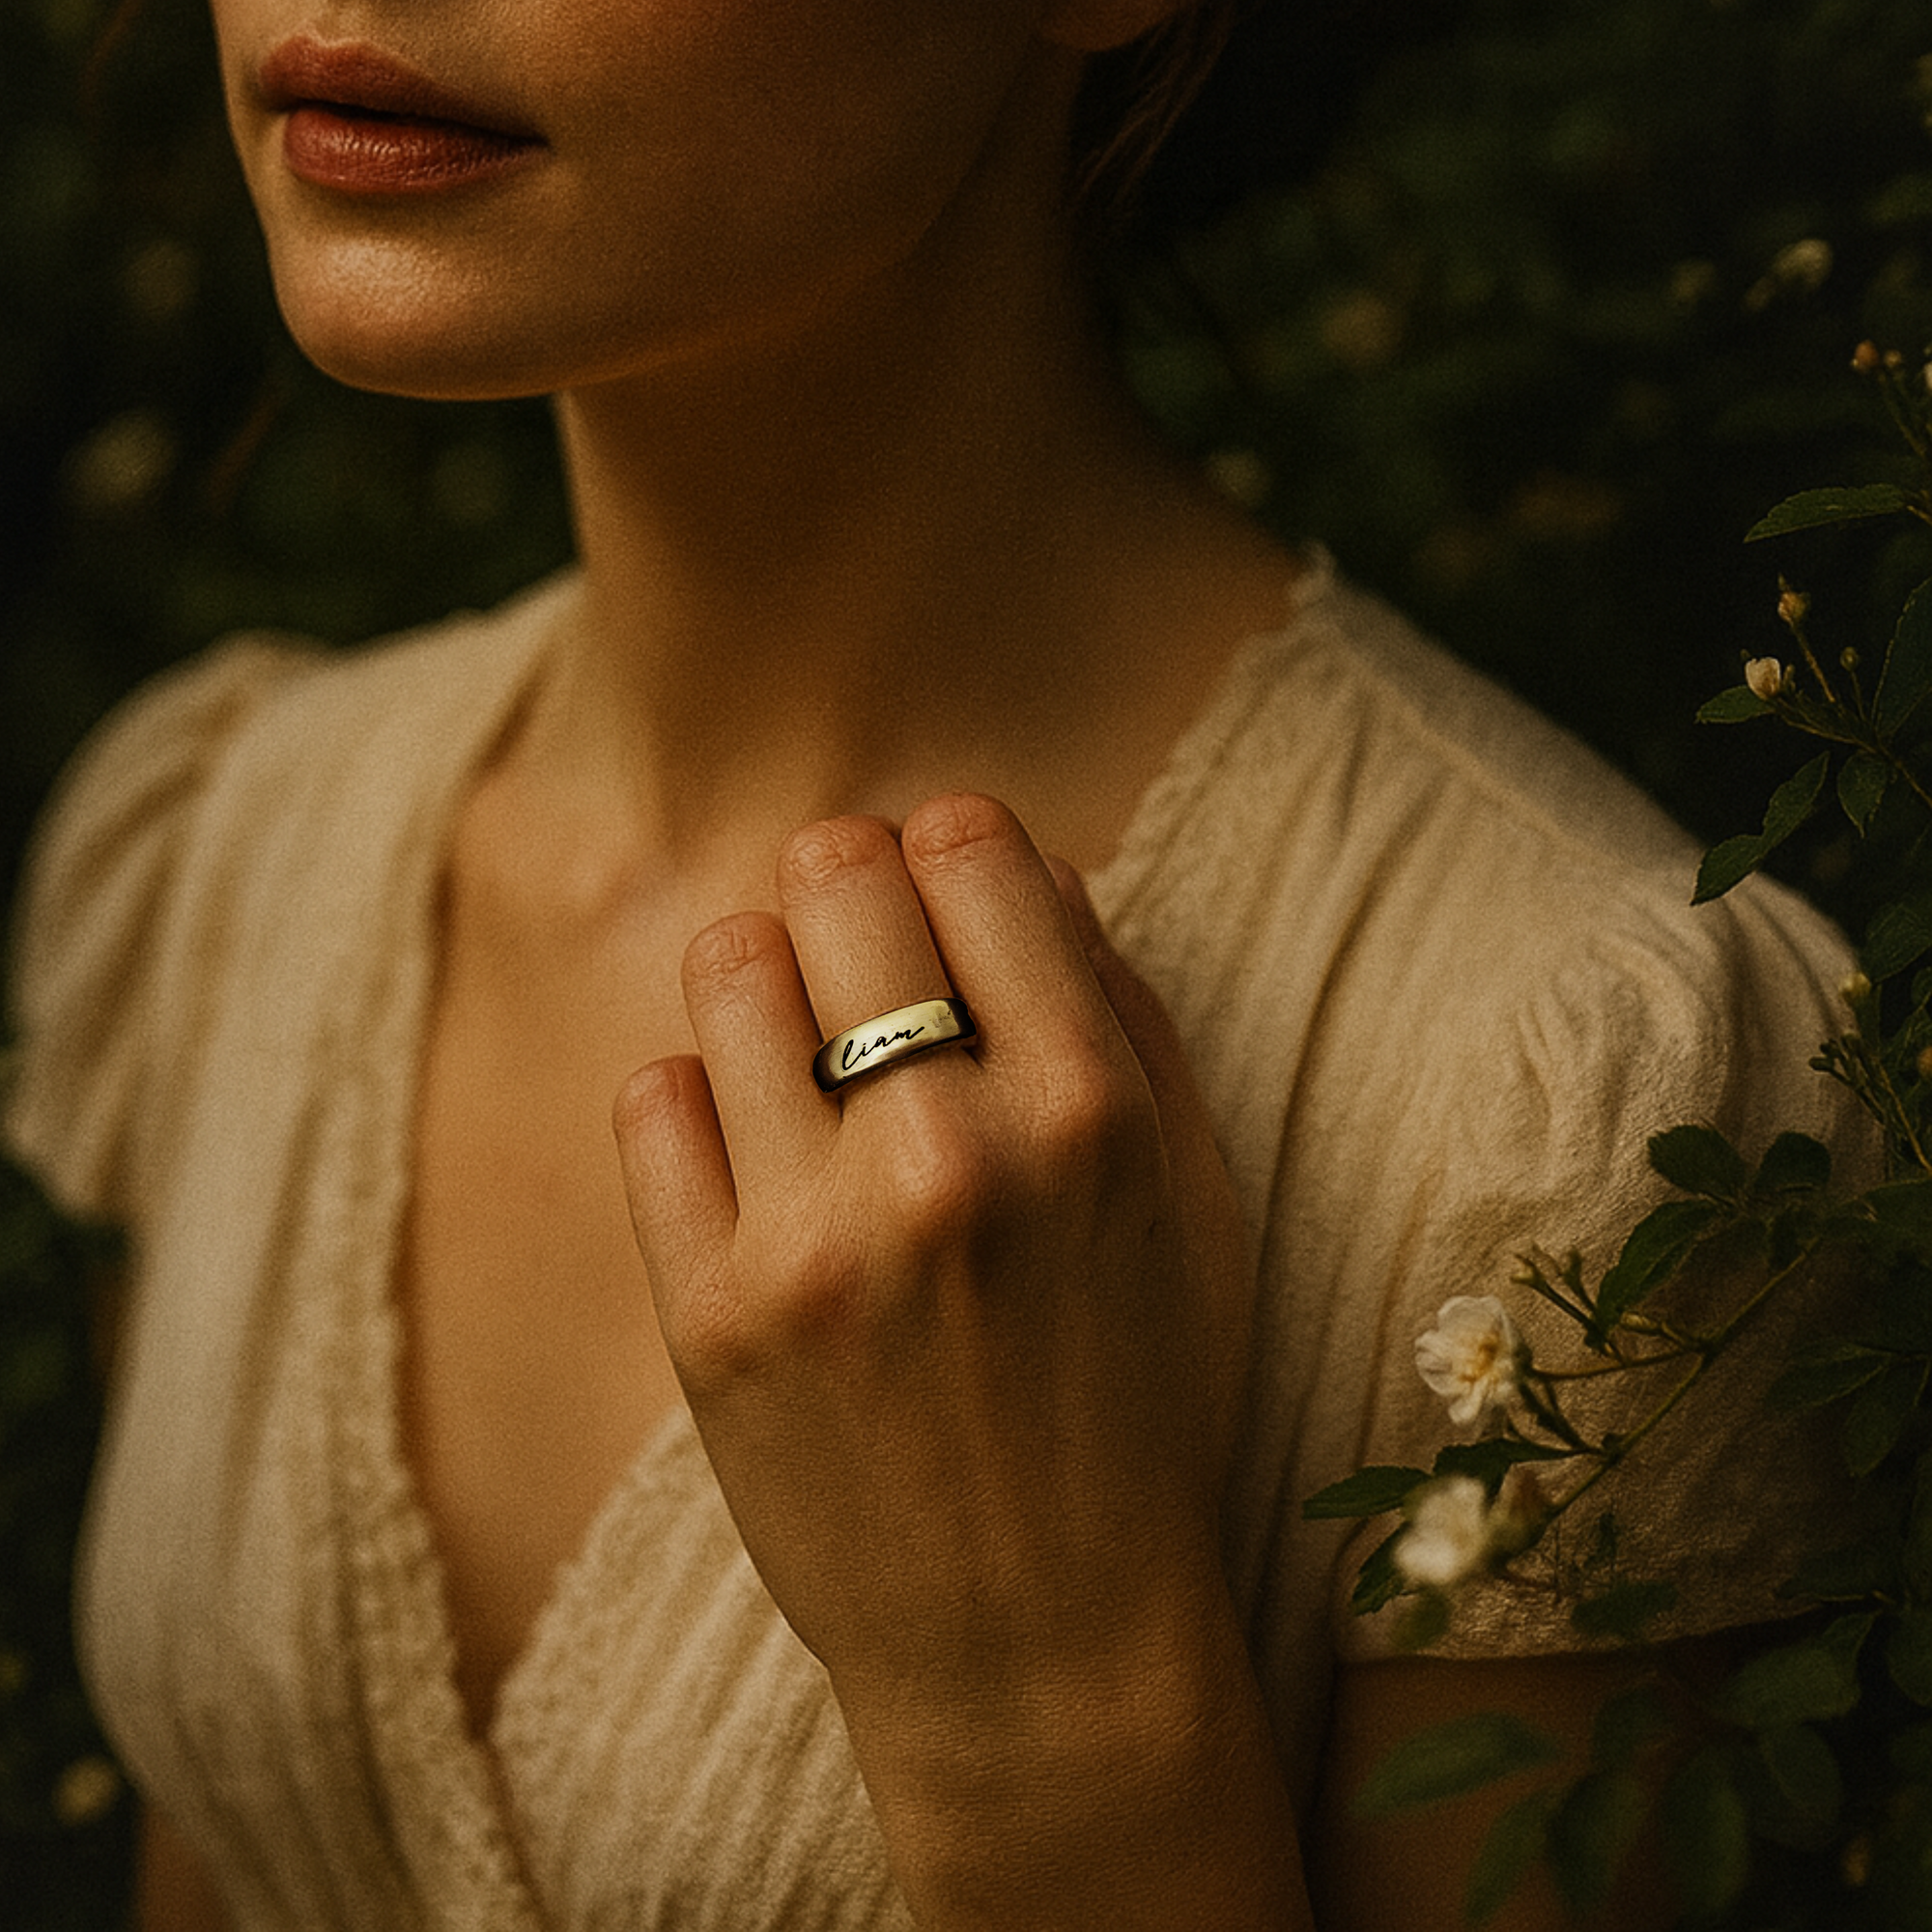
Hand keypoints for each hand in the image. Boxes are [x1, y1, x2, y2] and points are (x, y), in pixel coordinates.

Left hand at [613, 794, 1285, 1917]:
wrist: (1040, 1638)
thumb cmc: (1141, 1403)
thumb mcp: (1194, 1200)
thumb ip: (1121, 1011)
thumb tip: (1024, 862)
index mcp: (1089, 1111)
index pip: (970, 845)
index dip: (952, 848)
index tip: (946, 893)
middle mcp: (949, 1154)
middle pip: (835, 876)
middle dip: (850, 888)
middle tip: (865, 952)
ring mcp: (816, 1237)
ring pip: (726, 965)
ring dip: (766, 981)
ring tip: (807, 1053)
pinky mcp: (710, 1314)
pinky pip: (650, 1097)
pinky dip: (698, 1097)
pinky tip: (755, 1150)